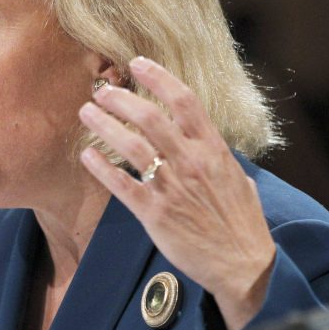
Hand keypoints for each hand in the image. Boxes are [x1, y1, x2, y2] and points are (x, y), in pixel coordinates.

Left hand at [79, 57, 275, 329]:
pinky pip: (121, 185)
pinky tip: (86, 156)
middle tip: (102, 91)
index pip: (184, 101)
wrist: (242, 266)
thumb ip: (216, 155)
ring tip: (86, 112)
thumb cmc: (241, 222)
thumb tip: (204, 138)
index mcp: (212, 149)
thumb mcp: (237, 178)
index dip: (158, 77)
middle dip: (121, 99)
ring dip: (105, 126)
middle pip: (150, 118)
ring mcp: (171, 188)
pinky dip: (101, 168)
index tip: (137, 63)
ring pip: (131, 146)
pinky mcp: (154, 214)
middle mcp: (191, 162)